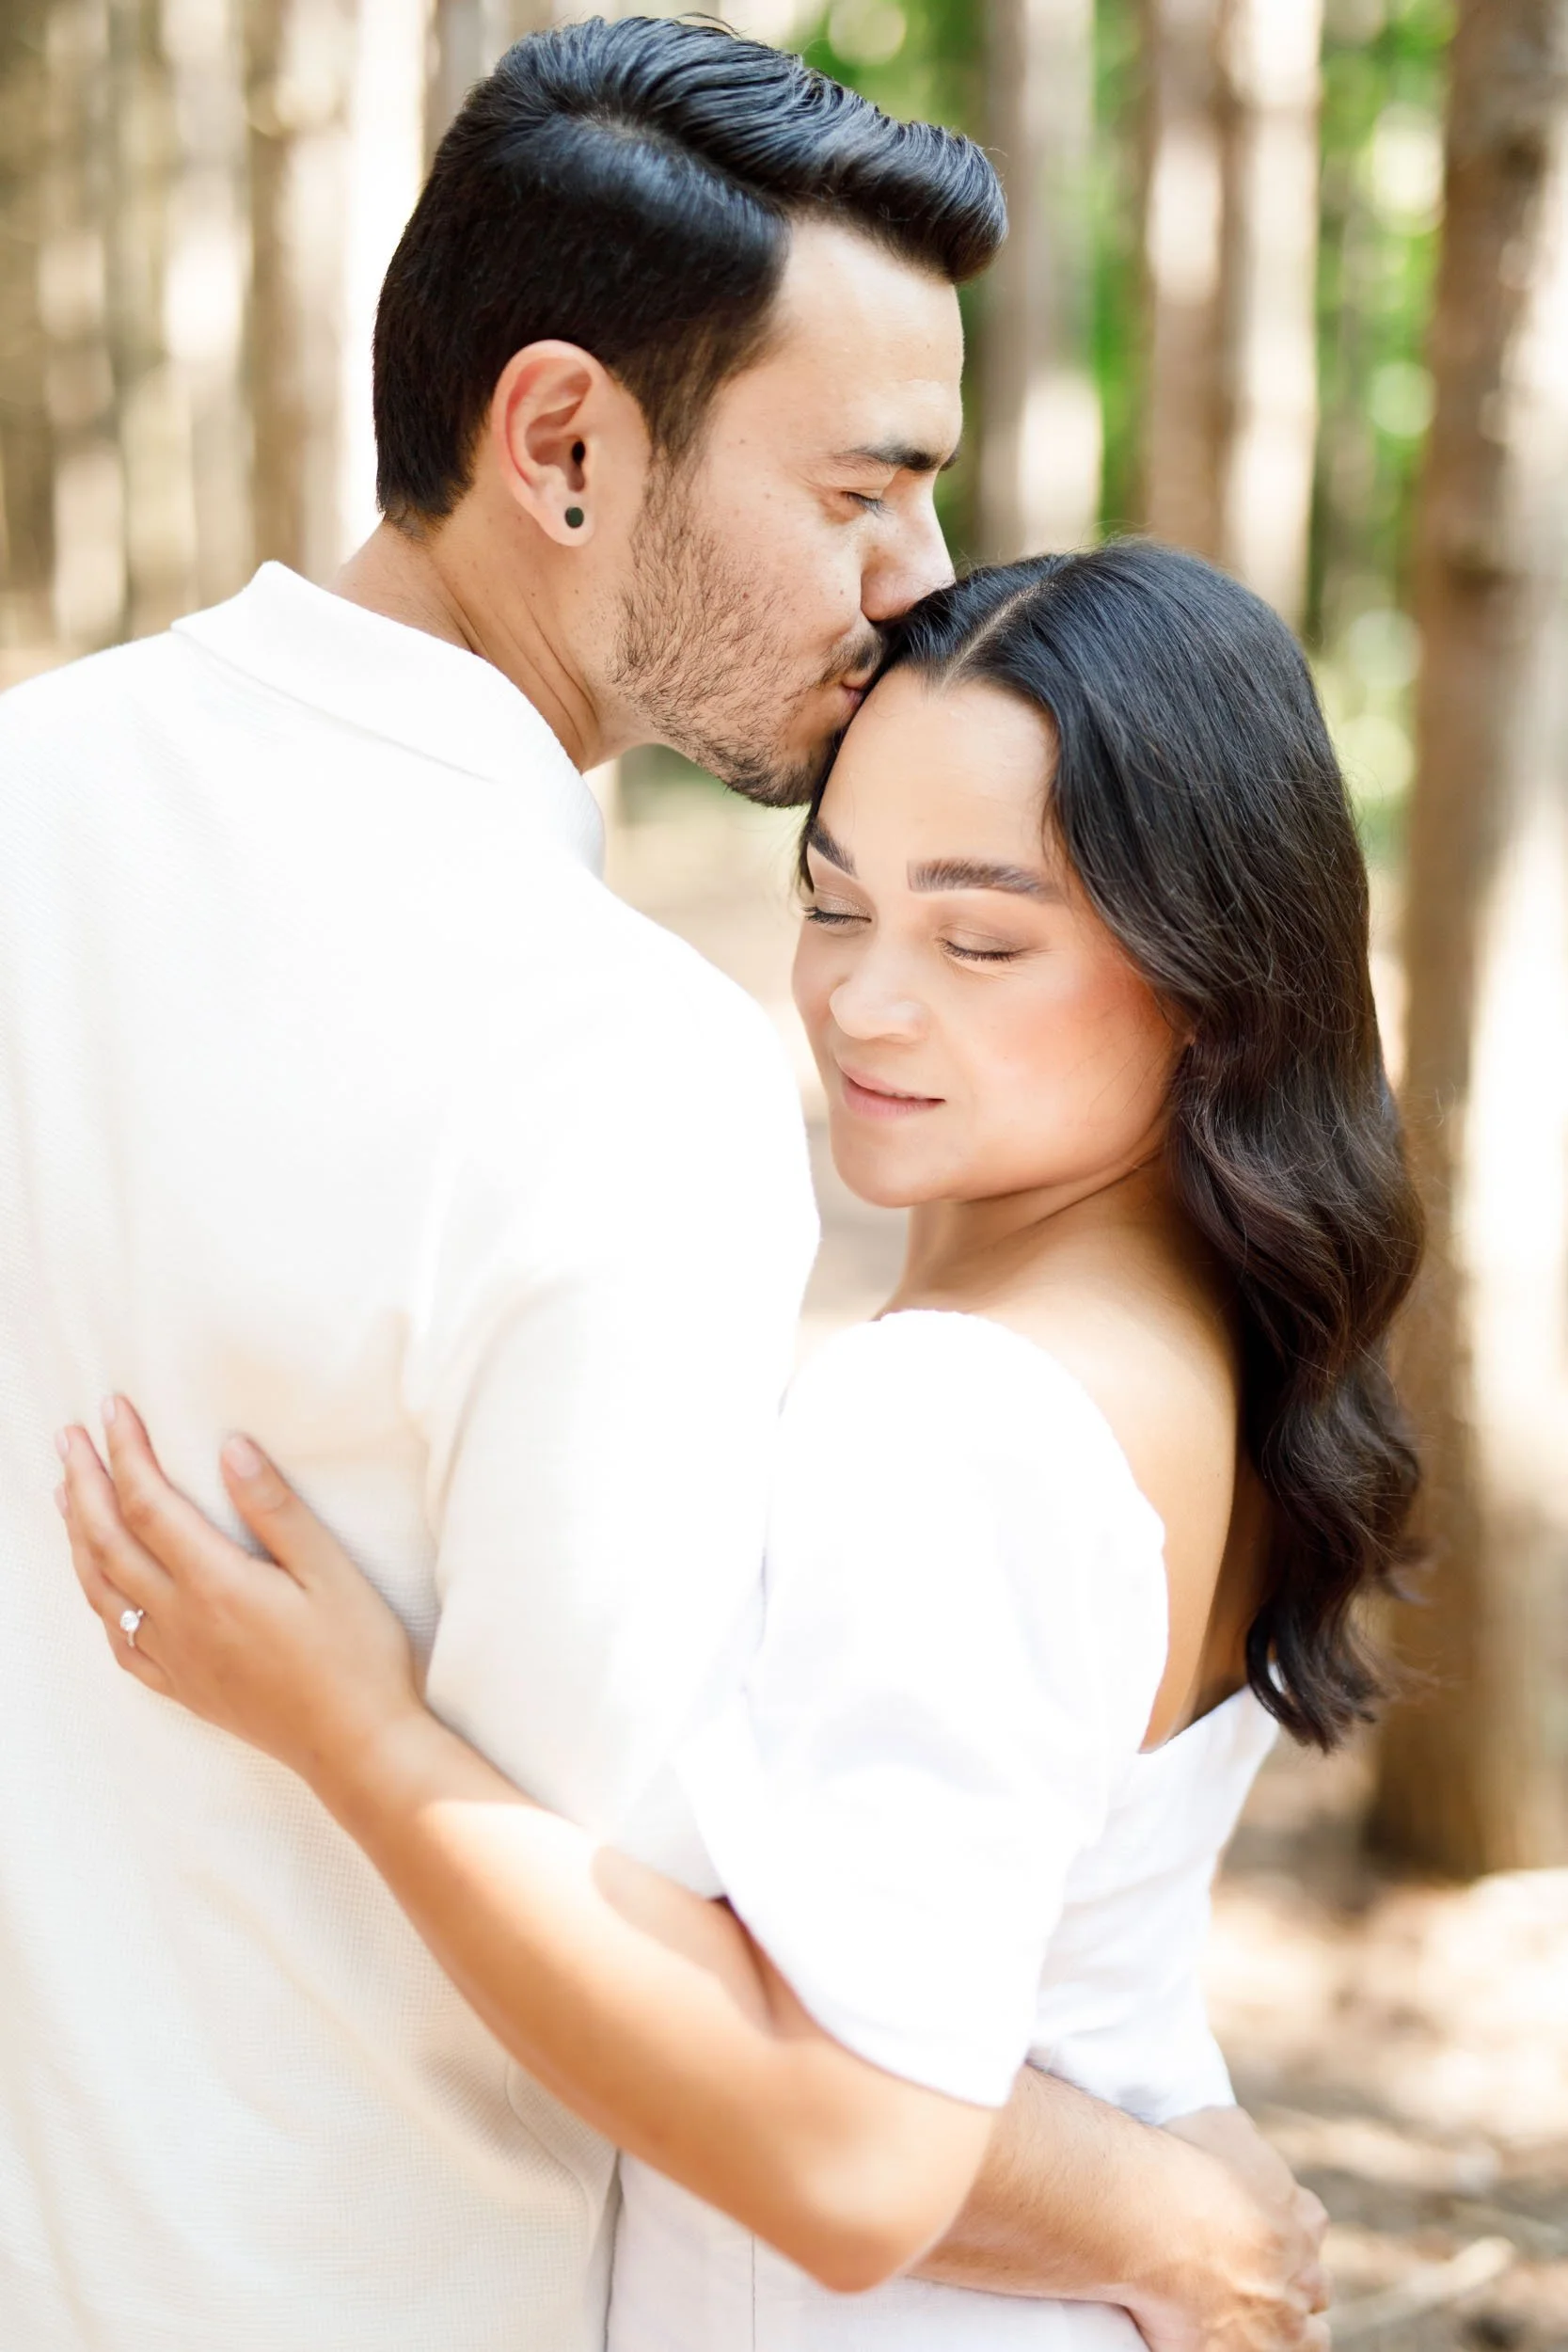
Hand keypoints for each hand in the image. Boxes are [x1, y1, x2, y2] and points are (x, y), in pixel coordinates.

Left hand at [56, 1399, 422, 1792]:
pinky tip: (98, 1586)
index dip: (125, 1452)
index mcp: (215, 1584)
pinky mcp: (184, 1687)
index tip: (112, 1408)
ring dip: (78, 1535)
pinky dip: (96, 1600)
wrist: (355, 1747)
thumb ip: (276, 1509)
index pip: (148, 1503)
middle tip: (68, 1438)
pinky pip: (118, 1640)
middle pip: (109, 1541)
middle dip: (85, 1483)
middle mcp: (180, 1620)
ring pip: (102, 1588)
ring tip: (65, 1494)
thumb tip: (230, 1448)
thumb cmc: (357, 1657)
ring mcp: (176, 1658)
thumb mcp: (331, 1572)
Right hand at [1130, 2108, 1328, 2351]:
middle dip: (1291, 2281)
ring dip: (1286, 2328)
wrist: (1158, 2221)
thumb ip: (1243, 2137)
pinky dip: (1252, 2349)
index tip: (1253, 2226)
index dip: (1282, 2225)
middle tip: (1247, 2275)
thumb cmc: (1187, 2168)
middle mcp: (1305, 2273)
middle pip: (1314, 2286)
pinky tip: (1221, 2339)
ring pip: (1308, 2337)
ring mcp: (1284, 2323)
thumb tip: (1241, 2135)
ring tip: (1244, 2318)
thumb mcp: (1223, 2126)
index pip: (1309, 2222)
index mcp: (1303, 2218)